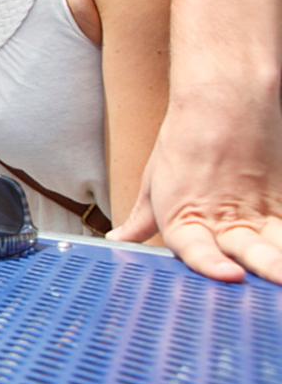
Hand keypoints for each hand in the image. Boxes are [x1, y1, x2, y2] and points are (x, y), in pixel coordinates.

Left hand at [112, 82, 281, 282]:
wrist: (223, 104)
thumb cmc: (185, 143)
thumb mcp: (154, 184)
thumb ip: (142, 221)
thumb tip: (119, 239)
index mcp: (187, 219)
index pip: (199, 250)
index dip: (212, 265)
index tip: (231, 276)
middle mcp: (227, 221)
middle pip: (252, 251)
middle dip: (266, 268)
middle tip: (275, 280)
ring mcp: (259, 214)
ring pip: (279, 244)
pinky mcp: (281, 204)